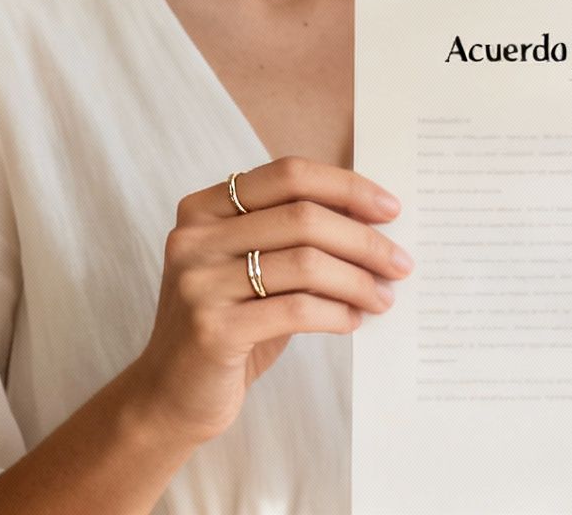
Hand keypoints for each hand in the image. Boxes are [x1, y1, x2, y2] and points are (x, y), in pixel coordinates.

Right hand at [125, 156, 411, 445]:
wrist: (170, 395)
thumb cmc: (229, 323)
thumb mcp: (253, 268)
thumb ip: (294, 237)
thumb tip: (375, 219)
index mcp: (203, 208)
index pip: (288, 175)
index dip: (346, 187)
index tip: (391, 209)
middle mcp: (194, 237)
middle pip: (303, 218)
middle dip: (364, 240)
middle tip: (400, 263)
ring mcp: (199, 282)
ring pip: (305, 263)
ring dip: (358, 281)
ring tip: (383, 297)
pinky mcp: (212, 329)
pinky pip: (296, 309)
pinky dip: (336, 313)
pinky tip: (353, 320)